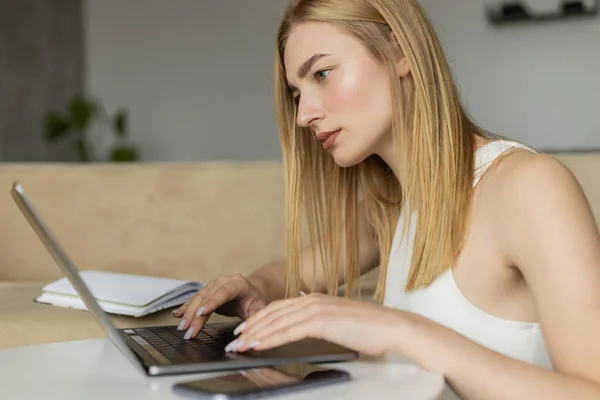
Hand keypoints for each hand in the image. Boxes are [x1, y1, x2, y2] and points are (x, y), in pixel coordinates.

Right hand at [172, 274, 265, 339]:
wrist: (250, 291)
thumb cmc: (254, 301)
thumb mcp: (259, 310)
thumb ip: (255, 319)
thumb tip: (248, 334)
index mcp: (237, 284)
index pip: (223, 292)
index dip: (212, 302)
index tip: (202, 313)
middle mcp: (223, 281)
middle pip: (207, 298)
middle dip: (196, 315)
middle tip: (188, 330)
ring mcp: (213, 285)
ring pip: (198, 299)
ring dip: (188, 314)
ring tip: (182, 327)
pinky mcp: (206, 291)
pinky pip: (194, 299)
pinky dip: (186, 307)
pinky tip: (178, 314)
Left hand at [226, 293, 399, 355]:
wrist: (390, 326)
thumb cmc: (369, 328)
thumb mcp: (338, 321)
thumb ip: (320, 320)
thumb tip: (307, 327)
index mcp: (314, 298)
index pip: (278, 308)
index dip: (259, 318)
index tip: (245, 329)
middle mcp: (311, 299)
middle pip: (272, 313)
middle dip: (251, 327)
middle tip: (234, 338)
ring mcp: (315, 308)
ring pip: (276, 322)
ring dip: (255, 334)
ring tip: (239, 345)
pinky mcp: (320, 321)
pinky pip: (288, 331)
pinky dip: (269, 338)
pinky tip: (257, 345)